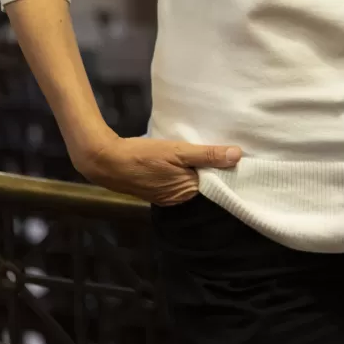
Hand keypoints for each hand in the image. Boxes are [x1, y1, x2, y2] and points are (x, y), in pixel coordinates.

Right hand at [72, 135, 241, 205]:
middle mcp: (179, 199)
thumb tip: (237, 156)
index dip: (226, 168)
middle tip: (224, 145)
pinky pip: (178, 179)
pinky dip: (183, 169)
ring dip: (198, 167)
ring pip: (190, 180)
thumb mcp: (178, 151)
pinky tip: (185, 156)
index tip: (237, 153)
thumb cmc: (143, 156)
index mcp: (187, 192)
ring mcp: (166, 195)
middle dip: (213, 167)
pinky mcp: (156, 189)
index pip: (217, 183)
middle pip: (204, 182)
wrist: (106, 161)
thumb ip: (207, 155)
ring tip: (207, 148)